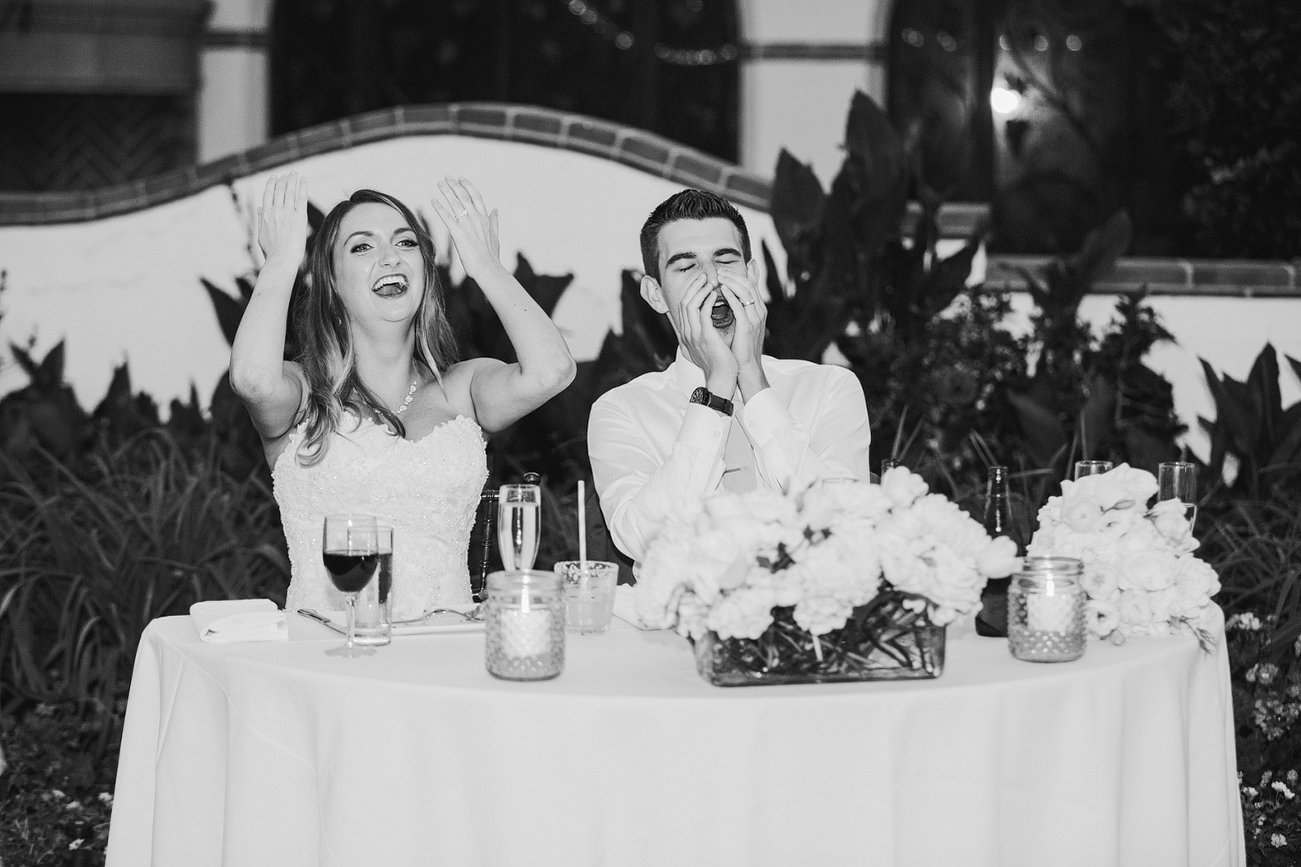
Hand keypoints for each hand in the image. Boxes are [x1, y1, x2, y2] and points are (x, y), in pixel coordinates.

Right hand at [256, 173, 308, 269]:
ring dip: (293, 180)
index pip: (268, 194)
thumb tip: (260, 208)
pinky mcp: (299, 217)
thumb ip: (261, 219)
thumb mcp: (262, 234)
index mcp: (265, 214)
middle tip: (288, 173)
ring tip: (295, 174)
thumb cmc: (272, 251)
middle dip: (284, 180)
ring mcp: (287, 213)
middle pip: (279, 190)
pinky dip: (302, 188)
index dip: (272, 184)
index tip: (275, 177)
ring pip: (290, 192)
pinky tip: (304, 181)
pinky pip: (301, 198)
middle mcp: (275, 211)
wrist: (281, 259)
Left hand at [431, 176, 501, 279]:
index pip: (476, 197)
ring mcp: (466, 225)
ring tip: (439, 183)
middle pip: (464, 196)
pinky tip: (433, 200)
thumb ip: (494, 221)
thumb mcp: (495, 236)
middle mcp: (476, 218)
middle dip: (455, 185)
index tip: (461, 179)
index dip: (468, 186)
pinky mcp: (457, 233)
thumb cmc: (491, 256)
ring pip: (455, 203)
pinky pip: (446, 217)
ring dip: (446, 191)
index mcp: (485, 219)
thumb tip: (496, 209)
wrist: (488, 268)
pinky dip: (439, 207)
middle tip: (447, 177)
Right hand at [675, 272, 737, 394]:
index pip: (683, 307)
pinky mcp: (705, 336)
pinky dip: (708, 301)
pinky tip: (715, 294)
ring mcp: (694, 334)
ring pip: (690, 304)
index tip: (701, 282)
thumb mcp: (707, 344)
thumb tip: (707, 320)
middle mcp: (687, 332)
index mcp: (687, 333)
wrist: (722, 377)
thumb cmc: (719, 361)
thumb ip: (704, 331)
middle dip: (693, 287)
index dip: (691, 292)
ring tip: (710, 282)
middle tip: (704, 277)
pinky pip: (703, 313)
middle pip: (684, 302)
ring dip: (700, 290)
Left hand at [715, 267, 769, 399]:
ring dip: (732, 281)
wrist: (746, 366)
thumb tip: (731, 296)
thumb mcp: (742, 324)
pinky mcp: (747, 326)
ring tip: (719, 276)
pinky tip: (722, 290)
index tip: (730, 267)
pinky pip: (739, 306)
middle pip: (749, 284)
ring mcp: (755, 318)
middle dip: (734, 275)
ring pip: (746, 292)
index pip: (752, 285)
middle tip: (720, 270)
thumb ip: (739, 310)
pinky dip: (731, 295)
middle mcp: (759, 311)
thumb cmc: (741, 347)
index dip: (743, 273)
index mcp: (758, 310)